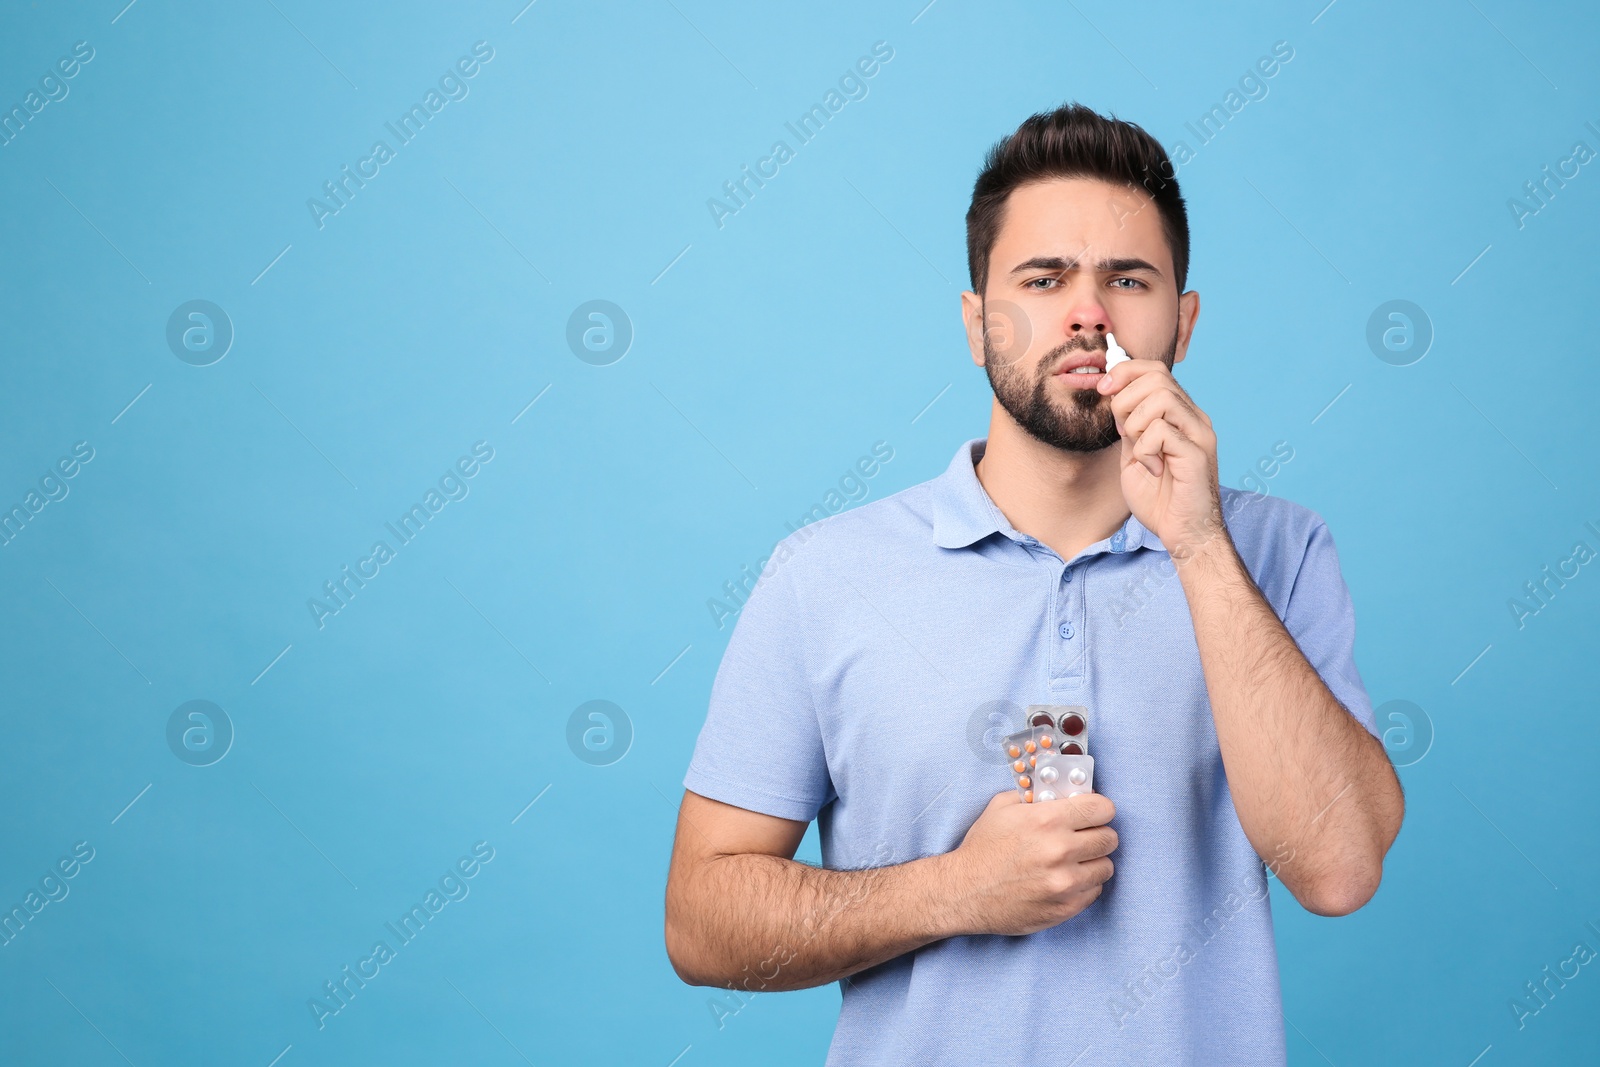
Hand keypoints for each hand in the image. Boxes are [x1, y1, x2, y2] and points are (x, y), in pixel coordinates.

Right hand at [939, 790, 1117, 936]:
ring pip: (1106, 866)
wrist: (964, 892)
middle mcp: (1060, 850)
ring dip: (1093, 862)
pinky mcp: (1065, 907)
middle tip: (1083, 837)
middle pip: (1109, 837)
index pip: (1103, 808)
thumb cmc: (982, 848)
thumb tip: (1066, 790)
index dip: (1099, 809)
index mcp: (1047, 820)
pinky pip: (1095, 891)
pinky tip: (1064, 880)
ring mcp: (1065, 882)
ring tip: (1073, 861)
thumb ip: (1037, 795)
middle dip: (1097, 834)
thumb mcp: (1002, 807)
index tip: (1093, 813)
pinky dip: (1084, 885)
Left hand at [1097, 359, 1224, 555]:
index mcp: (1180, 415)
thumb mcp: (1134, 454)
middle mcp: (1194, 418)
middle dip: (1125, 401)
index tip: (1103, 390)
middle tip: (1124, 433)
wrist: (1183, 534)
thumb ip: (1128, 426)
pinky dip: (1144, 450)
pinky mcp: (1198, 453)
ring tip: (1141, 452)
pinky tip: (1152, 469)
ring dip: (1136, 424)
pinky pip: (1161, 431)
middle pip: (1156, 377)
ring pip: (1160, 398)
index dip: (1124, 372)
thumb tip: (1112, 393)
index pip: (1154, 370)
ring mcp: (1199, 433)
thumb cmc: (1160, 499)